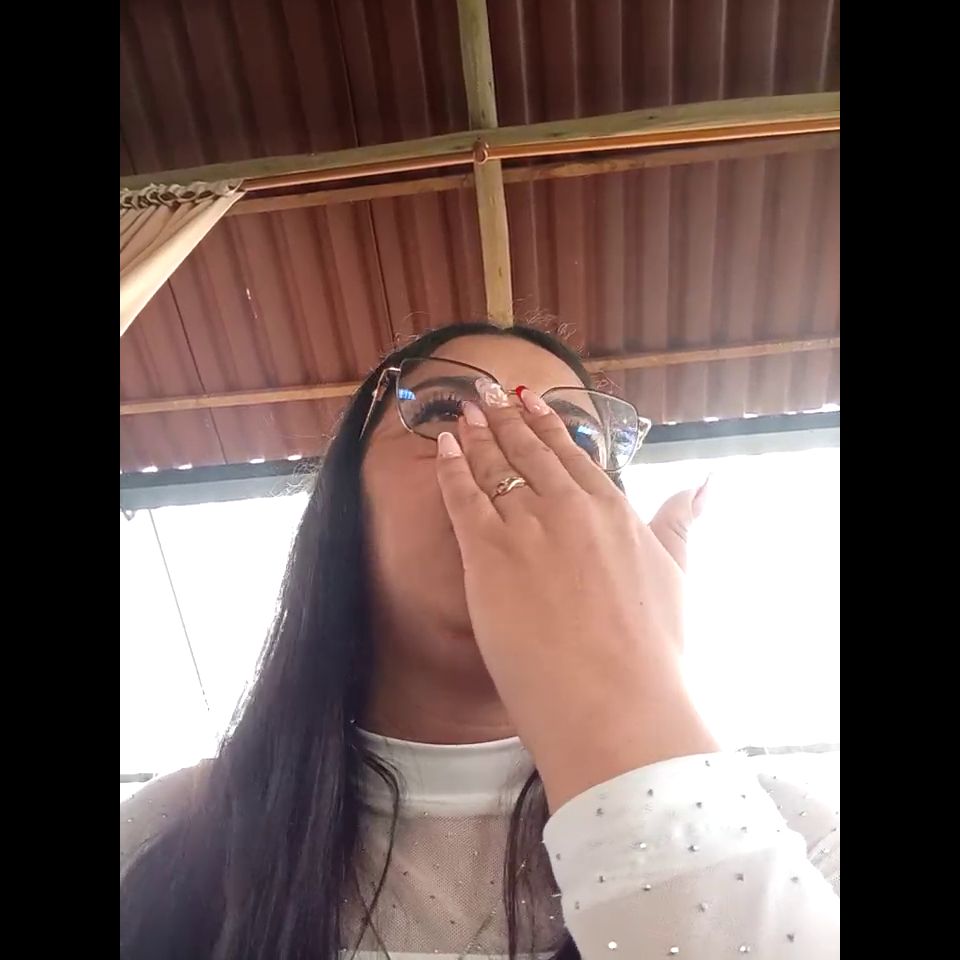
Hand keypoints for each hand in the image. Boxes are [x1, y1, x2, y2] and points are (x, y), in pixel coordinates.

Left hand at [435, 383, 717, 809]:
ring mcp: (528, 528)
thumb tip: (704, 484)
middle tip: (486, 392)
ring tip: (463, 408)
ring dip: (476, 433)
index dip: (549, 426)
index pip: (574, 456)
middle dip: (506, 417)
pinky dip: (451, 466)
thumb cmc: (652, 653)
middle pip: (531, 451)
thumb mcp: (675, 575)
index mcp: (615, 511)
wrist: (616, 703)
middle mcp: (571, 509)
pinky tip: (441, 446)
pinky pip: (463, 496)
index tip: (533, 401)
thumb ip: (680, 523)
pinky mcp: (488, 555)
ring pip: (495, 465)